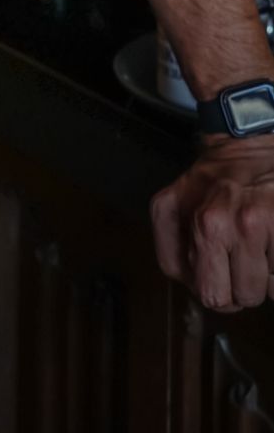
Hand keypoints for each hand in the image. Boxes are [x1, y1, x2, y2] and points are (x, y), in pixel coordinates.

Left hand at [151, 136, 273, 310]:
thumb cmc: (222, 172)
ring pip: (256, 294)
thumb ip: (176, 241)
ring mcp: (250, 226)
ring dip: (262, 279)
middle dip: (232, 289)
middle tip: (241, 261)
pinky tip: (273, 240)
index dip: (204, 280)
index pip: (183, 280)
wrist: (256, 140)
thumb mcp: (180, 195)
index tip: (215, 263)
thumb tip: (194, 286)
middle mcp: (211, 222)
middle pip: (219, 299)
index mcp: (179, 213)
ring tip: (260, 244)